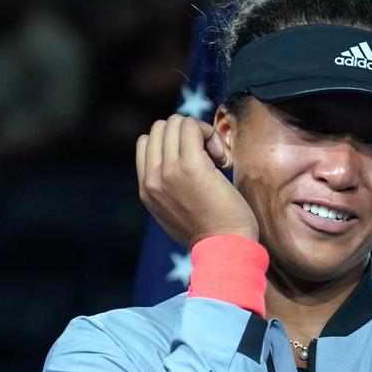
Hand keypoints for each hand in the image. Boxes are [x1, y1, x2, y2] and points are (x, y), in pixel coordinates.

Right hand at [135, 114, 258, 247]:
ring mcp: (168, 170)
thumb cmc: (211, 233)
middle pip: (160, 127)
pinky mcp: (190, 166)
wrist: (225, 249)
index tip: (194, 161)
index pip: (146, 142)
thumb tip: (173, 167)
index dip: (172, 142)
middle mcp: (152, 178)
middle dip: (186, 134)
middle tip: (208, 157)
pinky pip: (192, 127)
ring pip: (175, 122)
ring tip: (214, 157)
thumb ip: (167, 190)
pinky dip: (208, 133)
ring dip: (199, 132)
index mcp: (146, 188)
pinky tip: (220, 157)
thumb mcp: (174, 213)